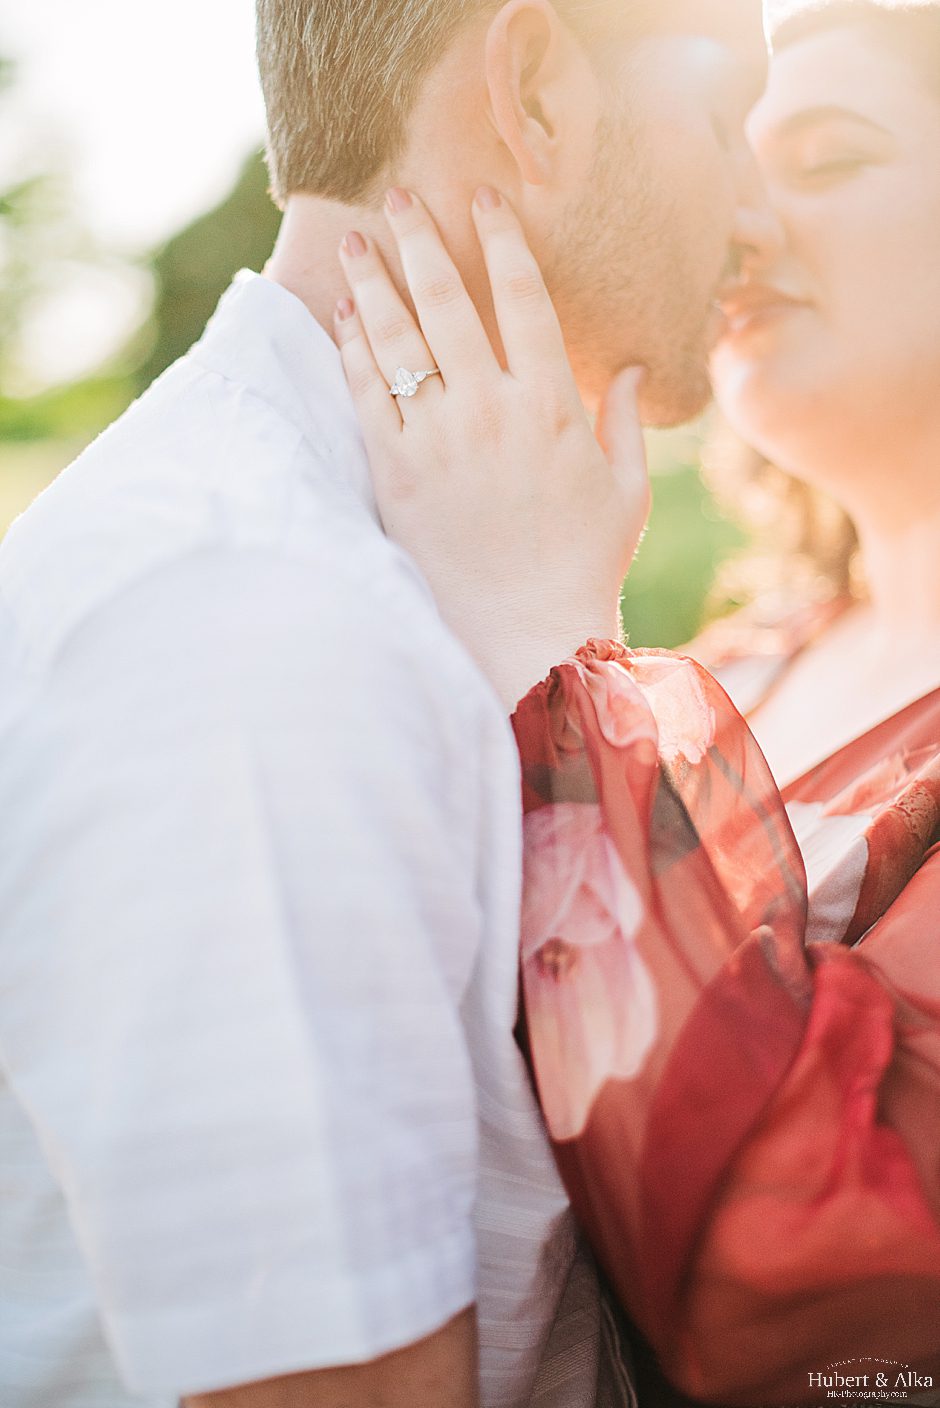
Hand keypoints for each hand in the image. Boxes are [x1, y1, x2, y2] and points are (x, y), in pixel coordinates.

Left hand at [334, 187, 649, 709]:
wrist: (527, 636)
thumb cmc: (582, 568)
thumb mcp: (626, 493)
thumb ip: (626, 422)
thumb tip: (636, 367)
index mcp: (553, 406)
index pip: (523, 296)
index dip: (501, 237)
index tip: (484, 195)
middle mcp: (492, 409)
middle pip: (448, 300)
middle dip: (421, 237)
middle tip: (400, 195)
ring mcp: (439, 439)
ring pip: (397, 337)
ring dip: (372, 280)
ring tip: (353, 241)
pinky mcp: (396, 473)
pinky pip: (367, 394)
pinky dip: (353, 349)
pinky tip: (344, 316)